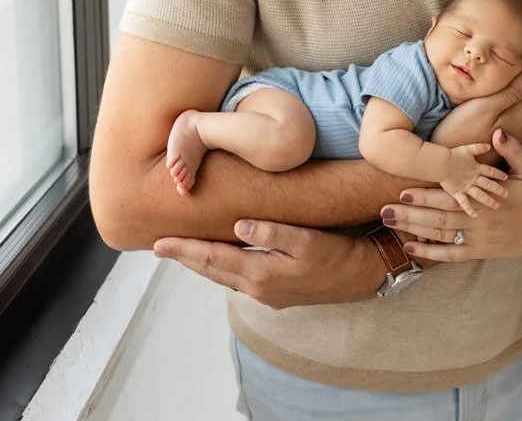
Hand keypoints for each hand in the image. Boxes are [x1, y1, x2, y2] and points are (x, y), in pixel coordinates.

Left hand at [153, 220, 383, 308]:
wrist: (362, 277)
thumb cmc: (338, 254)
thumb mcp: (308, 240)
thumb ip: (273, 233)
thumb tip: (238, 226)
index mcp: (261, 273)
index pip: (212, 258)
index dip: (184, 250)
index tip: (159, 243)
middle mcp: (258, 288)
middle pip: (212, 270)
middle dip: (185, 258)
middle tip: (159, 247)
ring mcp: (267, 294)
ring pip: (223, 277)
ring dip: (201, 264)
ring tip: (183, 253)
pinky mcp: (277, 293)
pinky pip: (238, 279)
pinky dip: (221, 269)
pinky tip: (220, 260)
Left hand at [381, 129, 521, 264]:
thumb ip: (512, 150)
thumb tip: (497, 132)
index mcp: (487, 201)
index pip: (451, 197)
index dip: (426, 195)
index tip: (403, 190)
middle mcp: (479, 222)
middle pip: (438, 219)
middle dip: (410, 215)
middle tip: (383, 210)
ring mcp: (479, 240)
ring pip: (441, 236)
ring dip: (414, 230)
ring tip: (389, 224)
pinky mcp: (481, 252)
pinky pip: (452, 255)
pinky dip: (430, 253)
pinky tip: (410, 249)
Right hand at [431, 31, 521, 147]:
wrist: (444, 165)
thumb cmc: (458, 133)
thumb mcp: (484, 109)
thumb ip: (511, 93)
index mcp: (520, 115)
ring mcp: (514, 134)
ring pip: (521, 98)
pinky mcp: (503, 137)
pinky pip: (511, 108)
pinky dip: (512, 94)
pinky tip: (506, 89)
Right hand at [438, 143, 508, 215]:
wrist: (440, 163)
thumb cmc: (453, 154)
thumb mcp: (468, 148)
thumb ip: (479, 147)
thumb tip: (489, 145)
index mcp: (477, 167)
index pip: (491, 171)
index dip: (498, 174)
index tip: (506, 177)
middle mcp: (473, 178)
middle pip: (488, 184)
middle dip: (498, 189)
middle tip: (506, 195)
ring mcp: (466, 186)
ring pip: (480, 195)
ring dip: (488, 200)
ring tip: (497, 206)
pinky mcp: (457, 192)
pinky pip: (464, 202)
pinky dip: (469, 209)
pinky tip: (475, 215)